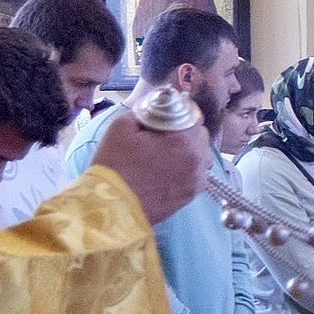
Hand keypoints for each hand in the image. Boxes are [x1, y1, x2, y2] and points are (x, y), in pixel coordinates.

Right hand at [89, 112, 208, 225]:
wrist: (111, 207)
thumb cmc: (114, 164)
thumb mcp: (122, 126)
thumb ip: (145, 110)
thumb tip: (156, 106)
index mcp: (184, 141)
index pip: (194, 115)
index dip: (180, 112)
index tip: (167, 114)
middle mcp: (198, 161)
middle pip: (201, 135)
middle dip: (185, 131)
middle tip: (163, 135)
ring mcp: (197, 181)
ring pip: (202, 156)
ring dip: (190, 150)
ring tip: (166, 153)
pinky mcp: (191, 196)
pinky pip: (198, 174)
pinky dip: (188, 168)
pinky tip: (169, 169)